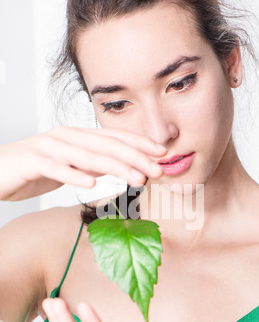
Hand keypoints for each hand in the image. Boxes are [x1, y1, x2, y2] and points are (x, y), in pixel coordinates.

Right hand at [0, 127, 166, 200]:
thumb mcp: (69, 165)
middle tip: (159, 169)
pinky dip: (74, 175)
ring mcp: (48, 147)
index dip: (140, 145)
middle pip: (106, 145)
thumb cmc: (33, 169)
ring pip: (87, 155)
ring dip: (115, 167)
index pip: (114, 138)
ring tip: (137, 178)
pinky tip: (91, 184)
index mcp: (77, 137)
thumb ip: (91, 163)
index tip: (163, 154)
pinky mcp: (32, 161)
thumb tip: (117, 166)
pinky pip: (55, 168)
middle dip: (136, 157)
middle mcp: (66, 137)